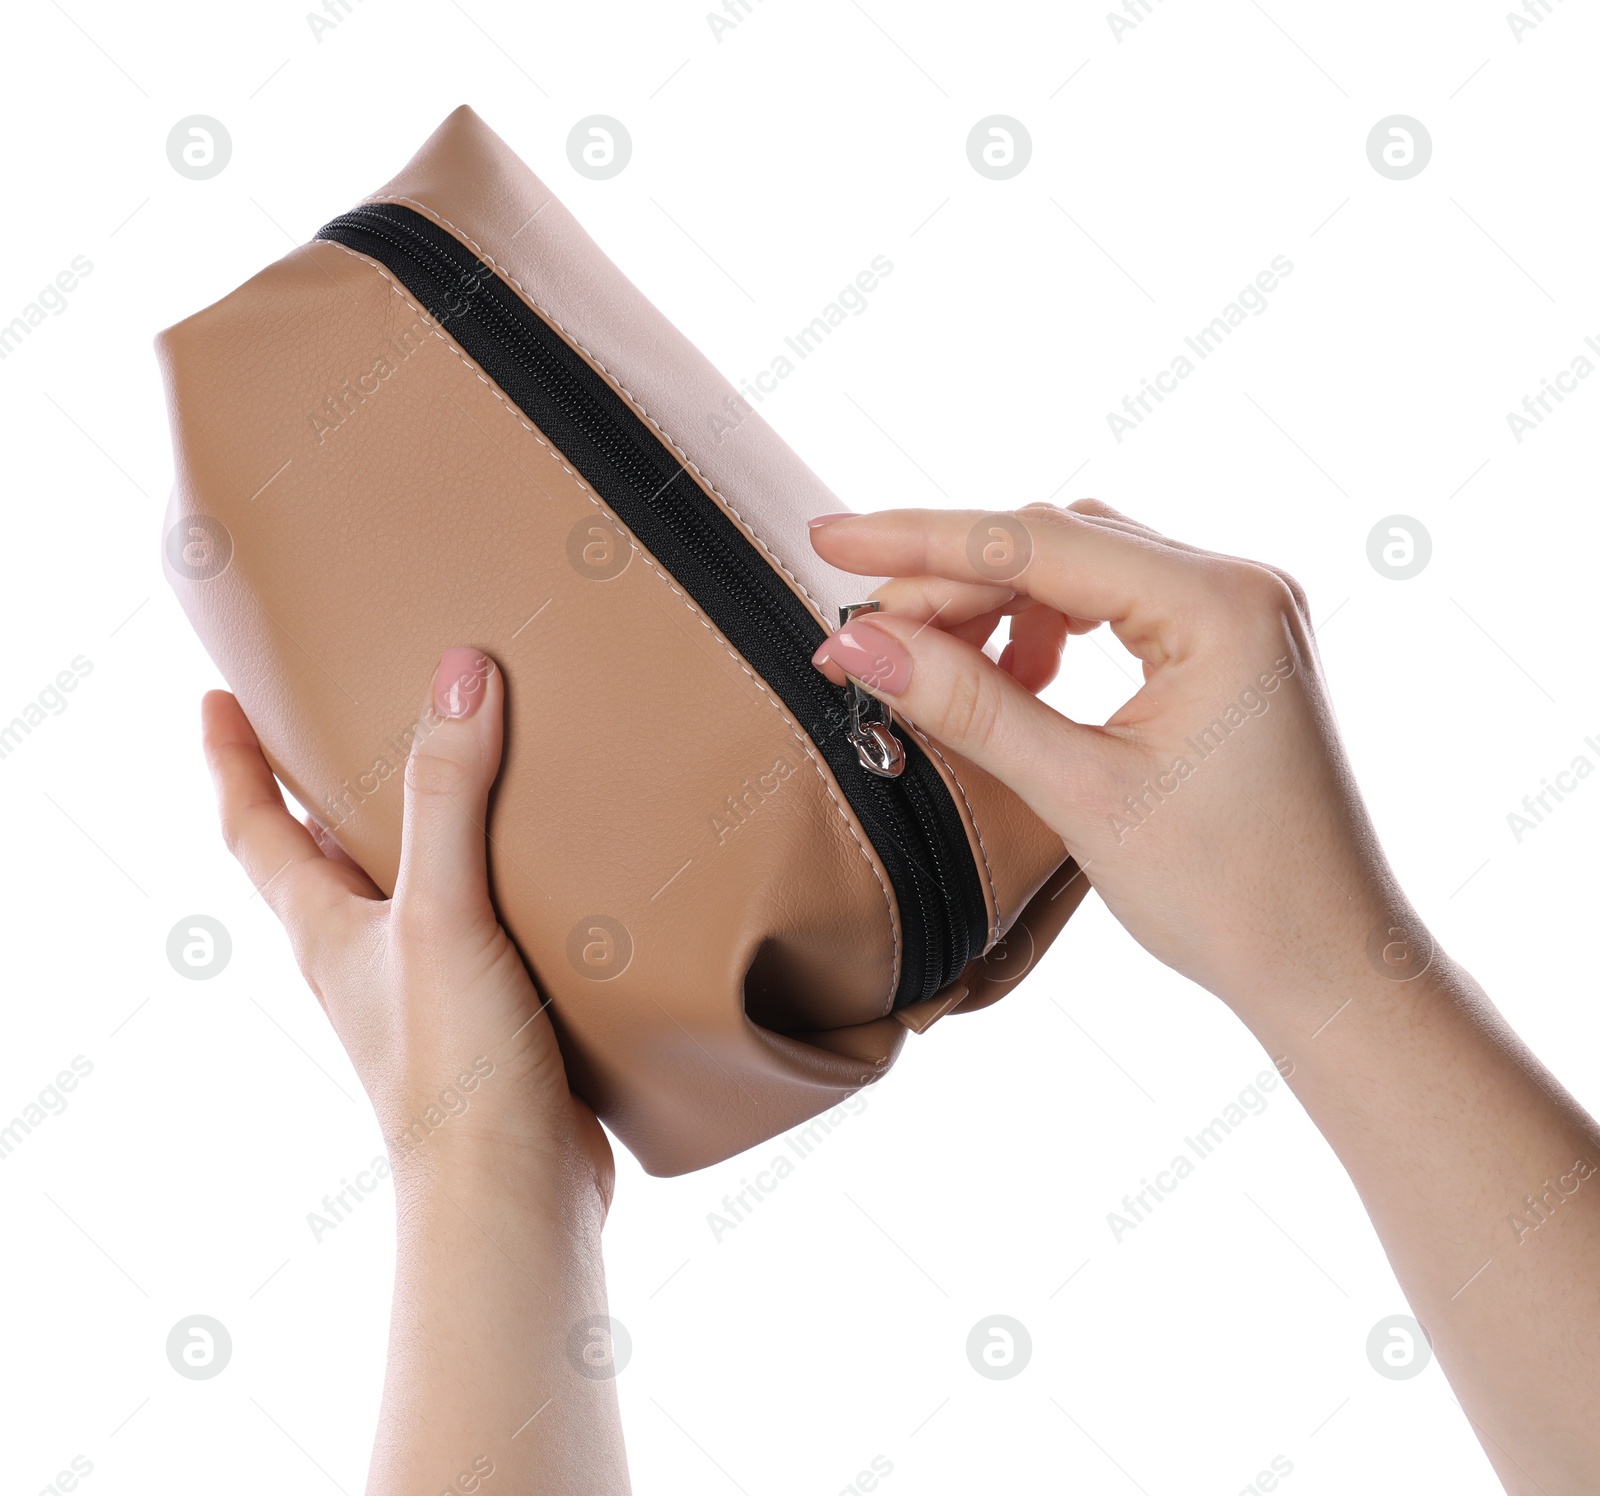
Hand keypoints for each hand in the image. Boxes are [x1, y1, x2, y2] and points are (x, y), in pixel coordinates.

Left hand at [205, 649, 628, 1492]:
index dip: (230, 761)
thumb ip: (446, 795)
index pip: (253, 829)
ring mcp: (424, 987)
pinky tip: (546, 870)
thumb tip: (458, 675)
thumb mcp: (441, 914)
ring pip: (404, 890)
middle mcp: (364, 954)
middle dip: (317, 788)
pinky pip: (478, 924)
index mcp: (327, 927)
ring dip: (412, 832)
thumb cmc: (452, 1067)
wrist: (511, 1191)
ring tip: (455, 771)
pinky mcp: (489, 1011)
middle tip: (341, 719)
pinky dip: (493, 881)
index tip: (217, 699)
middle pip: (319, 856)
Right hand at [815, 502, 1599, 1492]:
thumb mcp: (1080, 794)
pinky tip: (1007, 677)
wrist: (1325, 964)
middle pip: (1053, 544)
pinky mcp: (1221, 646)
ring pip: (1075, 569)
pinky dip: (1040, 630)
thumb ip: (969, 704)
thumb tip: (860, 642)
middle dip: (947, 583)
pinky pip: (1107, 604)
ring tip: (926, 662)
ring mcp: (1234, 612)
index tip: (830, 539)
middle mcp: (1235, 586)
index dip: (920, 541)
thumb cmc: (1230, 896)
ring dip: (992, 605)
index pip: (1036, 542)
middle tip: (859, 636)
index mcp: (1219, 607)